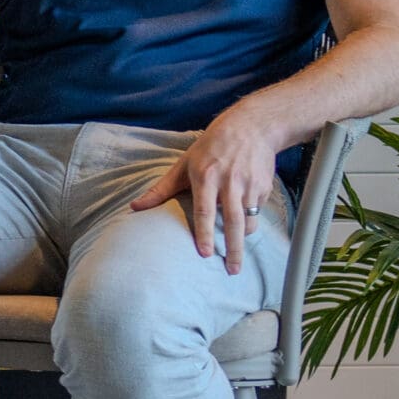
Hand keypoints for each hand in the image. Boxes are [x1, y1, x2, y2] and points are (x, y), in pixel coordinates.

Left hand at [130, 110, 278, 274]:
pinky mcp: (264, 187)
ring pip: (249, 220)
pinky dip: (251, 219)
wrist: (251, 127)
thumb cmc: (210, 147)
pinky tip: (244, 221)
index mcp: (206, 177)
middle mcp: (229, 183)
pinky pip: (257, 210)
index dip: (204, 234)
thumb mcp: (183, 165)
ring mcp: (249, 185)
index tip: (205, 254)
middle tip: (231, 271)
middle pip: (233, 222)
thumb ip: (161, 189)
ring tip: (237, 254)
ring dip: (243, 239)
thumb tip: (135, 207)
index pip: (204, 211)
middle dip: (234, 250)